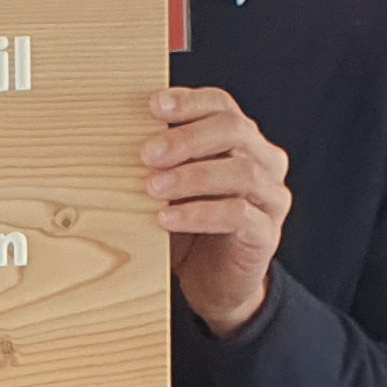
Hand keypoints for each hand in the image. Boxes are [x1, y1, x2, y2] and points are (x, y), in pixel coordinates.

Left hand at [145, 84, 290, 336]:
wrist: (215, 285)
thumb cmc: (190, 228)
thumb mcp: (172, 188)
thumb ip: (160, 161)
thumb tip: (116, 135)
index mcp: (242, 141)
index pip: (222, 105)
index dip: (190, 102)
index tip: (154, 107)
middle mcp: (265, 162)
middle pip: (234, 130)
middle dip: (187, 138)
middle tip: (147, 154)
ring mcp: (271, 197)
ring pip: (241, 171)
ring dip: (191, 176)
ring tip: (152, 187)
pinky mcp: (266, 234)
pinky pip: (238, 215)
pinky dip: (199, 213)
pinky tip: (166, 218)